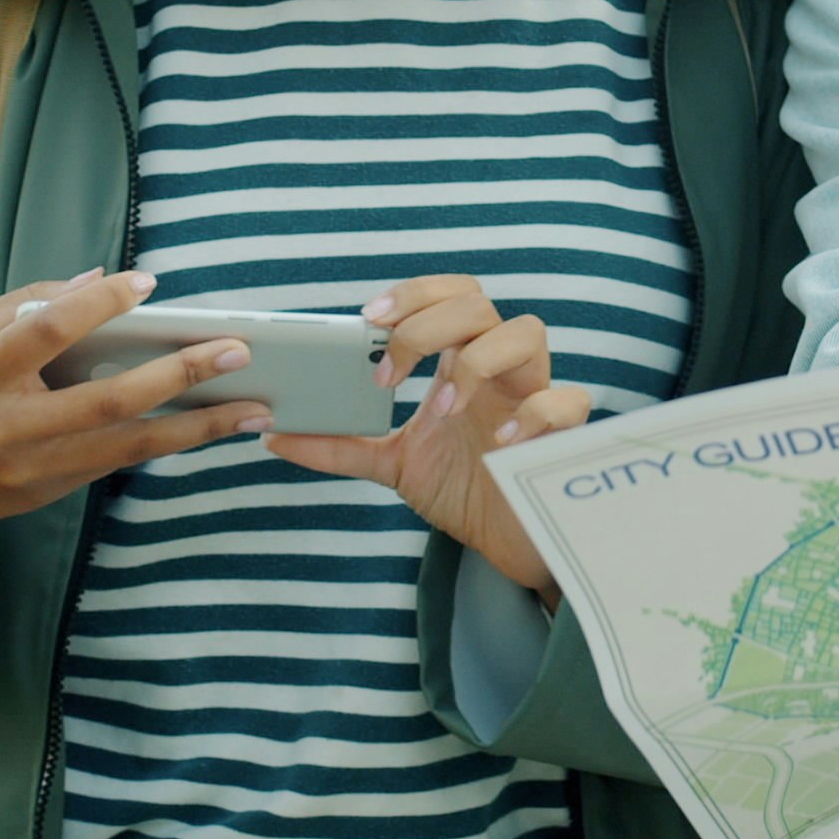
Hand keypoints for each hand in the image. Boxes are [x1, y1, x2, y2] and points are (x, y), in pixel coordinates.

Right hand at [0, 267, 271, 575]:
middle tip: (236, 351)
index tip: (148, 283)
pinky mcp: (43, 497)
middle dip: (180, 374)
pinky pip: (112, 464)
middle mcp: (4, 432)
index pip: (47, 333)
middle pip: (108, 401)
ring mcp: (27, 473)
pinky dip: (161, 443)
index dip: (100, 305)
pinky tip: (205, 426)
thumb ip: (24, 307)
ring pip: (127, 448)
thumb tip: (98, 280)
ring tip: (254, 409)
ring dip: (197, 427)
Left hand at [263, 274, 592, 595]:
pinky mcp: (564, 435)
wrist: (505, 544)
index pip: (449, 295)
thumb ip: (340, 445)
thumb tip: (271, 434)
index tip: (368, 321)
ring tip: (444, 408)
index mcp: (462, 363)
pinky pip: (567, 401)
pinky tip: (499, 443)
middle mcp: (501, 369)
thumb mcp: (392, 464)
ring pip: (528, 331)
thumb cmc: (462, 490)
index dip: (413, 294)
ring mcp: (535, 396)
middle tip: (387, 372)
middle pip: (479, 303)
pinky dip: (535, 413)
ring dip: (478, 359)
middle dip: (430, 324)